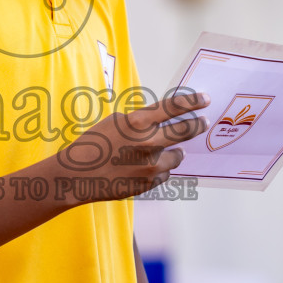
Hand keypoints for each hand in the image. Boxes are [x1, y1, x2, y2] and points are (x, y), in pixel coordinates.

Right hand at [54, 91, 207, 204]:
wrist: (76, 176)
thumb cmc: (93, 145)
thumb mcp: (115, 123)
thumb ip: (141, 122)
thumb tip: (164, 121)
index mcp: (137, 122)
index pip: (175, 106)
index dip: (194, 101)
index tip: (206, 99)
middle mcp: (148, 143)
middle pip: (185, 131)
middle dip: (197, 125)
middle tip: (203, 122)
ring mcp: (150, 165)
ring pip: (178, 155)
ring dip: (176, 152)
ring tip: (168, 151)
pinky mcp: (149, 183)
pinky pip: (164, 173)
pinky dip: (159, 170)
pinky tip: (143, 168)